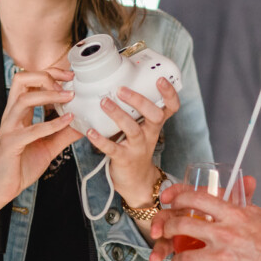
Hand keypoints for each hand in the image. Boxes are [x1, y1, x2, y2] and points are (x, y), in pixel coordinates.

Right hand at [0, 66, 81, 222]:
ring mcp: (9, 128)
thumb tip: (82, 123)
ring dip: (49, 95)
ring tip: (69, 97)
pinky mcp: (11, 143)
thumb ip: (63, 133)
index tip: (69, 76)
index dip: (49, 73)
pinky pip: (31, 130)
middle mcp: (11, 115)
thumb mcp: (48, 146)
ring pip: (24, 99)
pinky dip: (51, 124)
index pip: (29, 80)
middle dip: (46, 75)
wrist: (3, 188)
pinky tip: (67, 121)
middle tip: (68, 81)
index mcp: (18, 112)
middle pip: (21, 80)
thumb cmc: (21, 165)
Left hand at [84, 78, 178, 212]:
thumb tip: (115, 81)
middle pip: (154, 115)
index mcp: (155, 124)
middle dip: (139, 101)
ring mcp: (137, 147)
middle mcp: (149, 134)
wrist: (137, 181)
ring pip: (132, 129)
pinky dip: (100, 139)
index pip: (171, 107)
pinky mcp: (123, 158)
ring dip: (118, 114)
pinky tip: (90, 131)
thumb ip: (135, 109)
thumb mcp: (142, 128)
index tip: (160, 79)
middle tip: (121, 89)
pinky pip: (112, 148)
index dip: (169, 93)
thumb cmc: (136, 147)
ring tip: (104, 102)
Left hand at [148, 177, 260, 260]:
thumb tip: (242, 190)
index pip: (197, 198)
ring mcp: (222, 256)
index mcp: (234, 214)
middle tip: (164, 231)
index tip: (171, 202)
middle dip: (167, 227)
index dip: (178, 197)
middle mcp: (224, 233)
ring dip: (176, 260)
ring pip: (184, 257)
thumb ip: (246, 204)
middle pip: (182, 225)